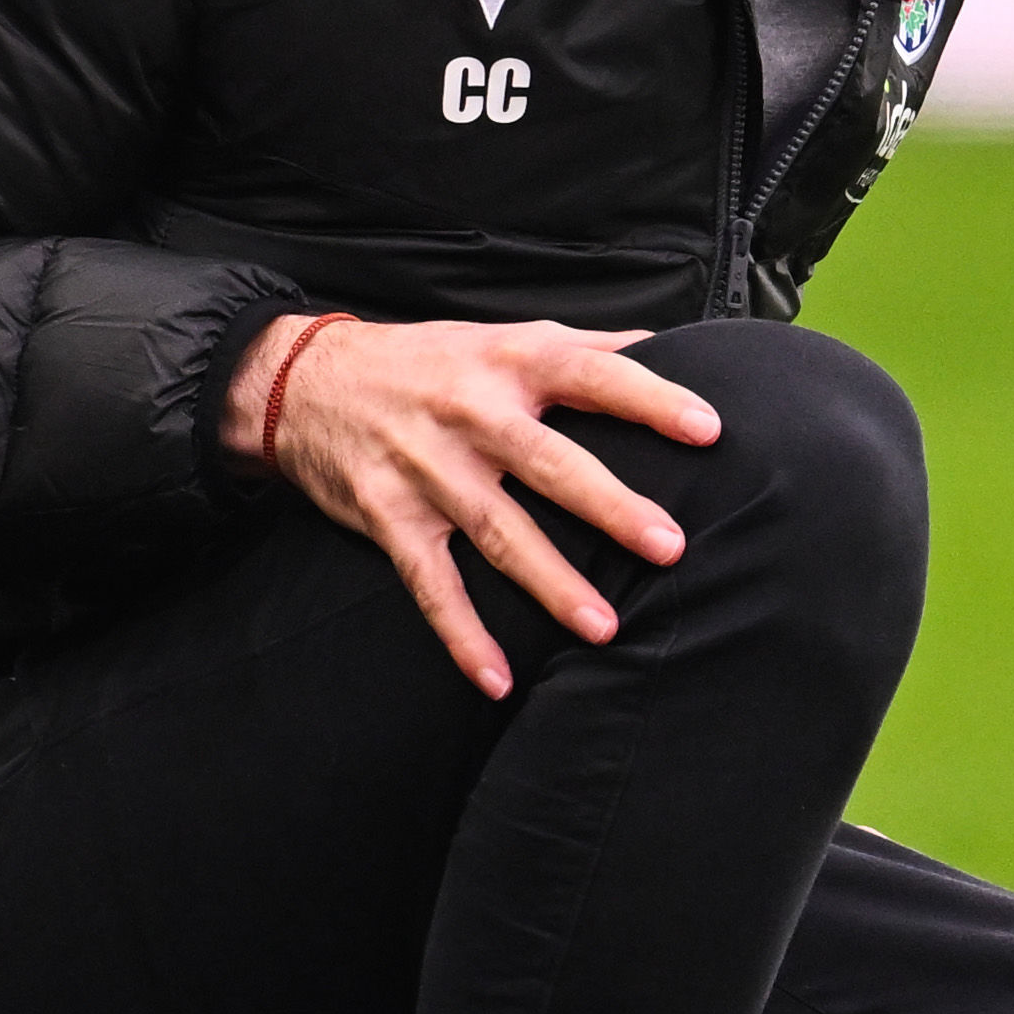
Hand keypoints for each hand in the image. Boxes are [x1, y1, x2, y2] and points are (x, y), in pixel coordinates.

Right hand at [222, 314, 719, 698]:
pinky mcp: (390, 517)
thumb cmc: (422, 361)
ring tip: (604, 627)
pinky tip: (496, 677)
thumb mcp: (499, 335)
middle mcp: (470, 413)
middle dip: (610, 506)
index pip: (592, 374)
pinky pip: (430, 584)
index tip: (708, 429)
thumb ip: (582, 345)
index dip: (650, 398)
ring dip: (550, 582)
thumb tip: (667, 343)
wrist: (304, 382)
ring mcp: (428, 469)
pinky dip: (461, 634)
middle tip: (669, 546)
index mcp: (509, 360)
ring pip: (497, 530)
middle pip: (550, 463)